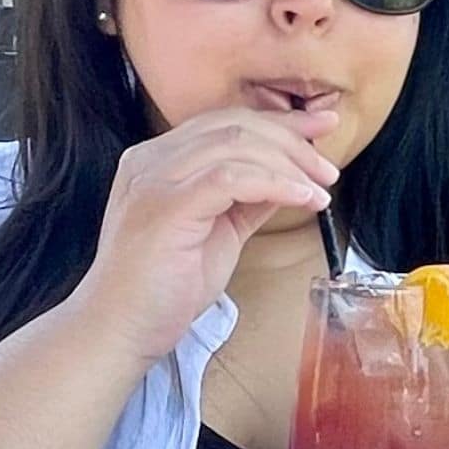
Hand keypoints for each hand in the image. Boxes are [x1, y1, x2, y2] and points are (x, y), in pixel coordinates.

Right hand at [79, 108, 342, 360]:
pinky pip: (231, 178)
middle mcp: (151, 160)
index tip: (324, 125)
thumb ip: (246, 200)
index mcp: (159, 160)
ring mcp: (154, 180)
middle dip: (293, 141)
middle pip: (235, 125)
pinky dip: (275, 184)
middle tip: (327, 171)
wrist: (121, 326)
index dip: (281, 121)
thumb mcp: (219, 231)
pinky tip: (303, 200)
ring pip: (236, 145)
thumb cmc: (166, 286)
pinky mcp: (165, 206)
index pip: (226, 122)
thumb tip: (288, 178)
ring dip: (290, 165)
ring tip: (320, 192)